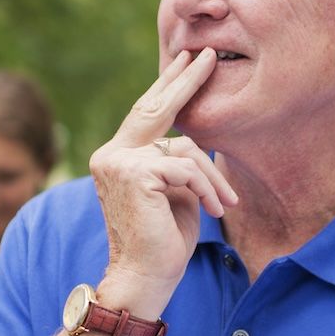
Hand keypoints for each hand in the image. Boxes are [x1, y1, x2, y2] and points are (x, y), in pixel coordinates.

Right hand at [87, 50, 237, 313]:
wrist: (145, 278)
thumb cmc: (164, 242)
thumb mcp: (175, 192)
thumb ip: (177, 161)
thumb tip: (197, 135)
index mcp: (116, 156)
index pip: (145, 113)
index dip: (167, 85)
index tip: (186, 60)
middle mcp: (110, 154)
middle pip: (155, 108)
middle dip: (186, 81)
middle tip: (208, 57)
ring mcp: (118, 161)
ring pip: (184, 148)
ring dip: (212, 178)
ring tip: (225, 204)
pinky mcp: (135, 173)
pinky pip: (186, 167)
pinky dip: (206, 188)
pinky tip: (215, 210)